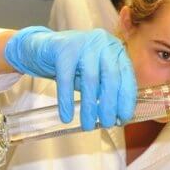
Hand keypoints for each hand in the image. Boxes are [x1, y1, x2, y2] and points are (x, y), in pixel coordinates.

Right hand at [4, 26, 136, 129]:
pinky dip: (66, 101)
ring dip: (90, 107)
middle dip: (110, 105)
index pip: (127, 75)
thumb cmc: (74, 65)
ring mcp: (84, 43)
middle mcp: (103, 43)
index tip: (123, 118)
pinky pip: (66, 80)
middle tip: (106, 124)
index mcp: (115, 49)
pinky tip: (66, 117)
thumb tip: (117, 117)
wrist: (43, 48)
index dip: (126, 99)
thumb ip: (106, 89)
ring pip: (90, 80)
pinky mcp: (63, 49)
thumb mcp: (95, 74)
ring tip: (88, 125)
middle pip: (111, 78)